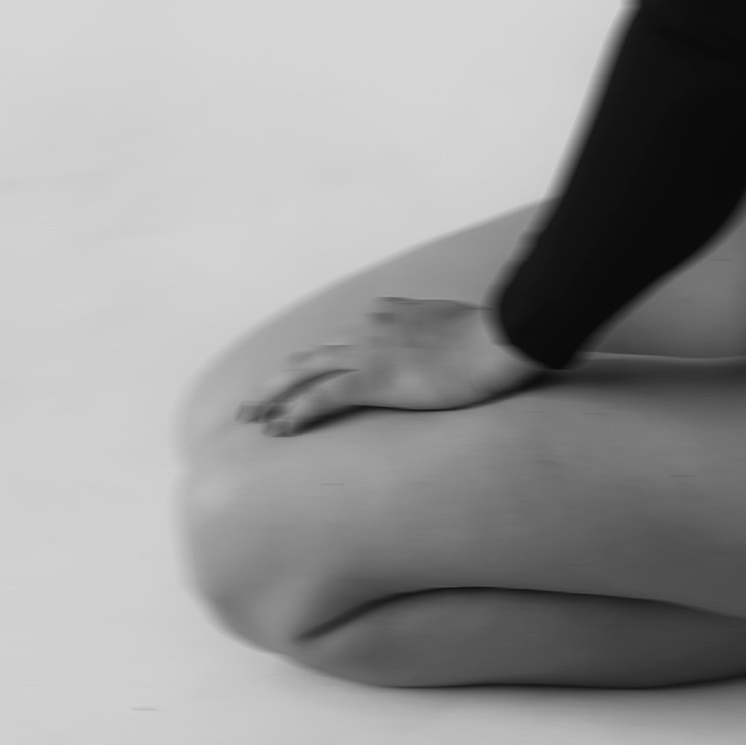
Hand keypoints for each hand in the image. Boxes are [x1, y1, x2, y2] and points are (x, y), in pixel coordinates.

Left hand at [235, 297, 543, 436]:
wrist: (496, 340)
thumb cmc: (485, 338)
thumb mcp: (448, 326)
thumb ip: (428, 331)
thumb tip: (433, 341)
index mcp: (384, 315)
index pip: (337, 341)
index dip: (312, 365)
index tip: (297, 382)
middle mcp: (367, 329)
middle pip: (308, 356)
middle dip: (275, 381)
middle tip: (250, 404)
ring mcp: (368, 352)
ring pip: (304, 372)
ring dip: (272, 396)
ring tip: (249, 418)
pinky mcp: (375, 378)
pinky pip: (325, 396)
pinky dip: (298, 412)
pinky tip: (279, 428)